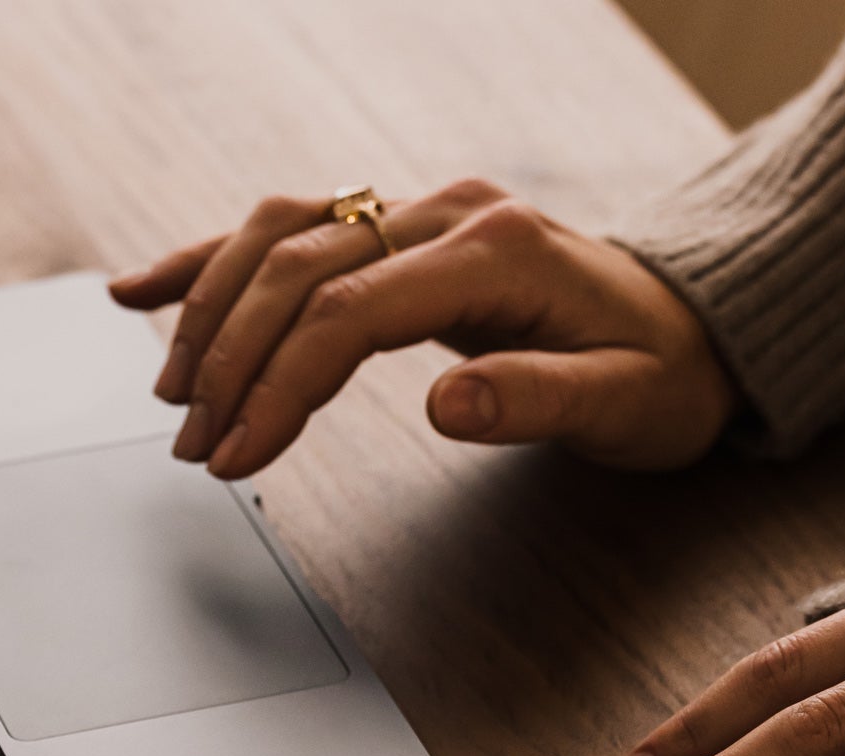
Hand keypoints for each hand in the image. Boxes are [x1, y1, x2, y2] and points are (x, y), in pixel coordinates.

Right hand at [108, 179, 737, 476]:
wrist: (695, 329)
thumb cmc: (662, 376)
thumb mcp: (623, 406)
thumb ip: (537, 402)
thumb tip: (445, 406)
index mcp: (496, 253)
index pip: (350, 312)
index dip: (281, 383)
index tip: (237, 452)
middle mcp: (449, 214)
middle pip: (299, 270)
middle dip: (231, 359)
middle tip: (195, 444)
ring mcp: (422, 214)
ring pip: (280, 236)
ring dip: (210, 308)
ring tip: (171, 390)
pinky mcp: (405, 232)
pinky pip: (292, 233)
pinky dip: (216, 261)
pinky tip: (149, 289)